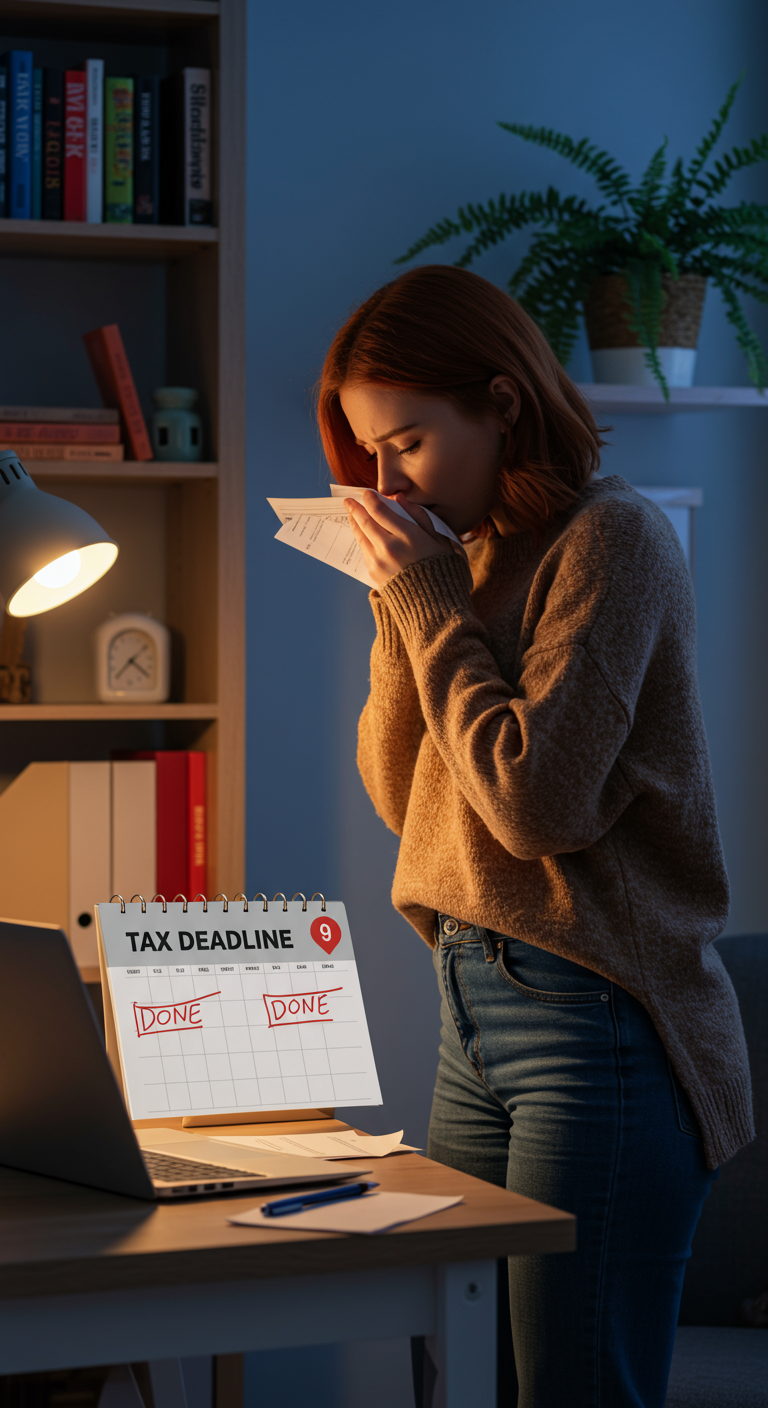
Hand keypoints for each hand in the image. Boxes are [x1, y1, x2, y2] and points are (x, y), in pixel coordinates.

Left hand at [345, 490, 466, 587]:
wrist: (435, 608)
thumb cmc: (444, 571)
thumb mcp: (442, 540)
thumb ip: (420, 517)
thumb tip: (400, 500)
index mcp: (409, 537)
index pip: (381, 511)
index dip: (370, 500)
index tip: (366, 493)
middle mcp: (390, 548)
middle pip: (365, 522)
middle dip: (355, 509)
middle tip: (349, 501)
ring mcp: (379, 562)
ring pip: (361, 536)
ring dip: (355, 523)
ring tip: (352, 515)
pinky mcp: (374, 574)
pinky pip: (365, 551)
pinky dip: (362, 539)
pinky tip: (363, 534)